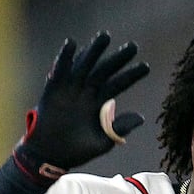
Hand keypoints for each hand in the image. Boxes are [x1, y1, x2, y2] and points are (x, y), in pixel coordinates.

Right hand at [15, 31, 150, 179]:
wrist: (48, 157)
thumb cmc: (76, 151)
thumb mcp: (102, 142)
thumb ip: (118, 129)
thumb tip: (140, 118)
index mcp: (100, 103)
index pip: (118, 84)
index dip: (131, 76)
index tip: (146, 67)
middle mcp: (86, 91)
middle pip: (104, 70)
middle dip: (118, 59)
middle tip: (133, 46)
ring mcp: (70, 89)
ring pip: (84, 66)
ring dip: (94, 51)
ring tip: (105, 37)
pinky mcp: (53, 90)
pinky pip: (59, 71)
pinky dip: (64, 57)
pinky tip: (71, 43)